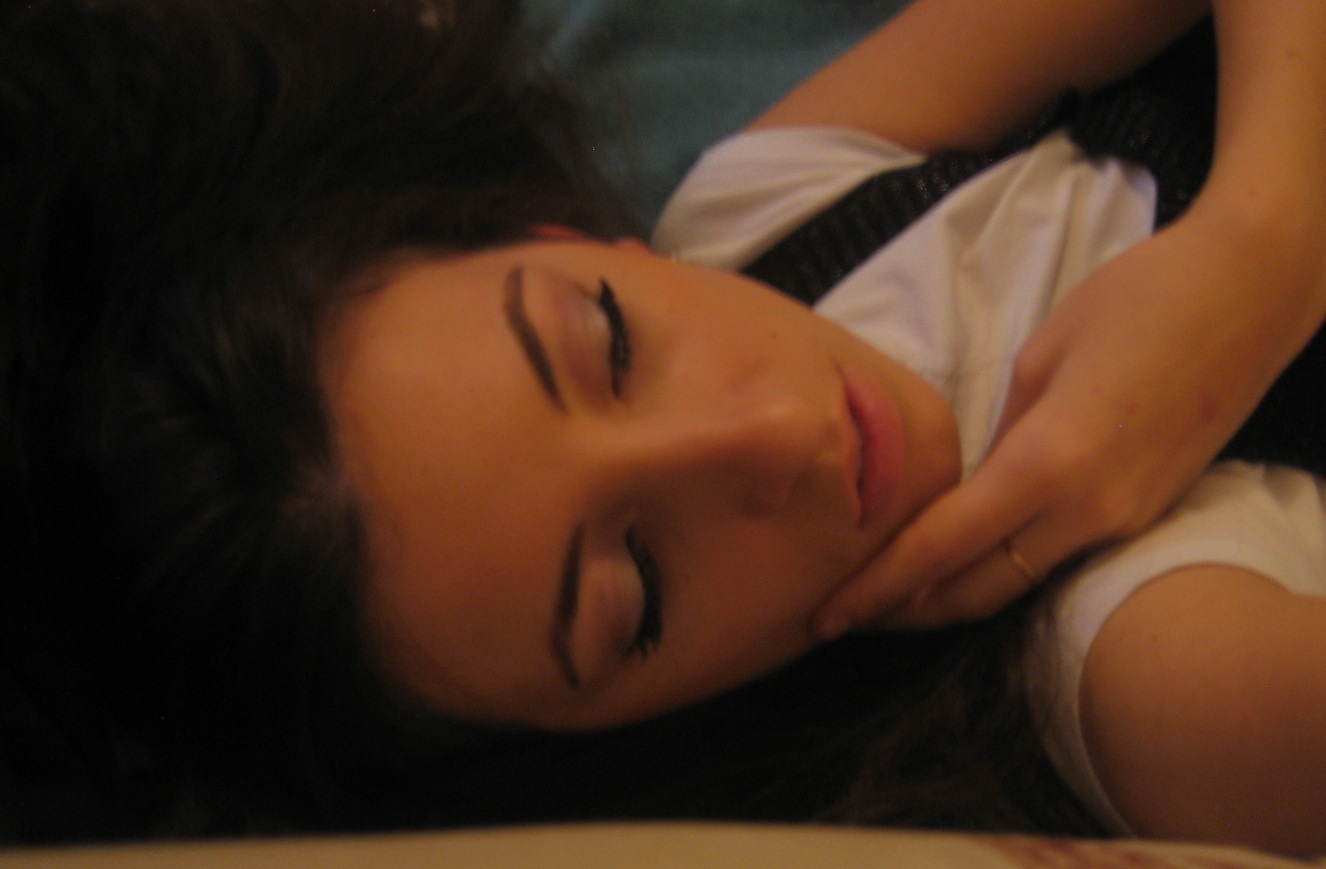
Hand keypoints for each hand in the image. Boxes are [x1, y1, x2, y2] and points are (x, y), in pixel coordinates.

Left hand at [814, 208, 1324, 633]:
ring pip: (1015, 584)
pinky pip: (1054, 560)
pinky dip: (996, 572)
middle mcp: (1089, 512)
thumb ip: (1001, 436)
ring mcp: (1123, 521)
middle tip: (840, 617)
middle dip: (903, 612)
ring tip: (886, 600)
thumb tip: (974, 487)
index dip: (879, 587)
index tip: (826, 614)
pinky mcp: (1143, 515)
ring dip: (947, 600)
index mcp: (1050, 463)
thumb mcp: (1041, 356)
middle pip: (977, 590)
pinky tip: (959, 564)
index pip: (944, 546)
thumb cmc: (1139, 300)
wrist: (1251, 291)